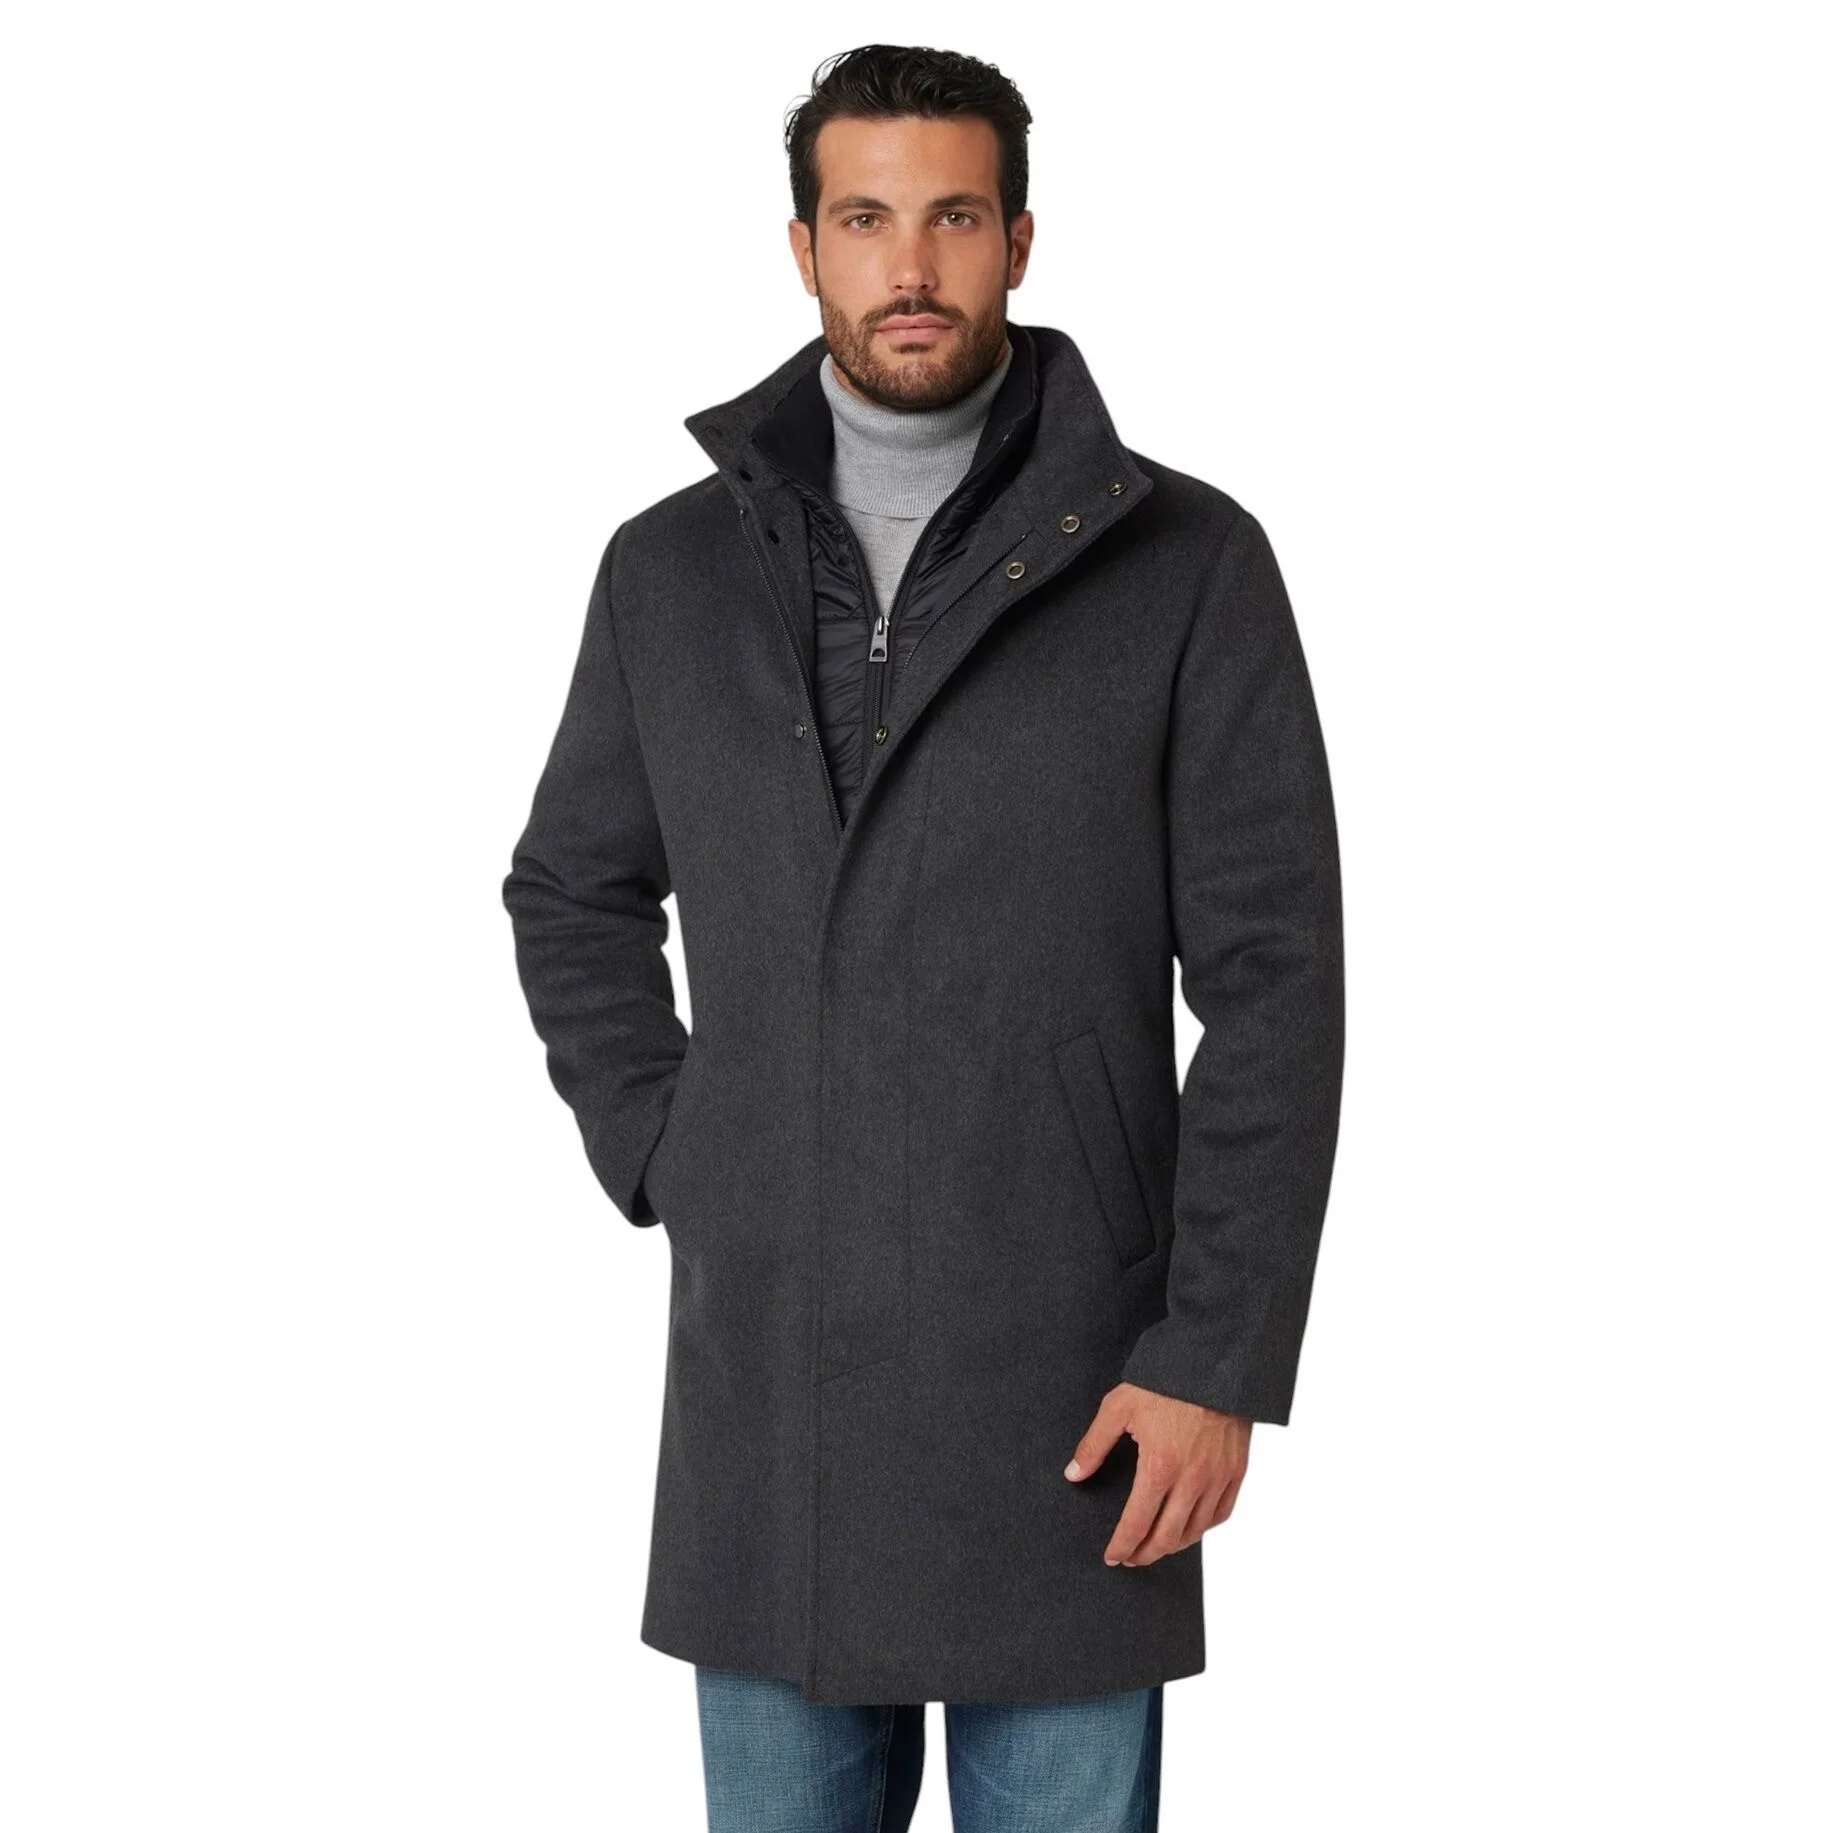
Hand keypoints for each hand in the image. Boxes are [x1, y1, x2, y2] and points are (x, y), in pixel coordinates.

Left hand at [1064, 1382, 1250, 1566]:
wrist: (1213, 1361)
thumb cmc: (1164, 1381)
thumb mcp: (1119, 1407)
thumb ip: (1094, 1445)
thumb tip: (1073, 1474)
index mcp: (1159, 1466)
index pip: (1137, 1523)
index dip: (1122, 1545)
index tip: (1112, 1556)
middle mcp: (1192, 1479)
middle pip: (1167, 1537)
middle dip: (1145, 1554)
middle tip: (1131, 1558)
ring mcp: (1218, 1477)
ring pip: (1196, 1530)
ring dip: (1173, 1546)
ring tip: (1156, 1546)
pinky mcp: (1237, 1470)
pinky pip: (1222, 1513)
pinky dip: (1204, 1528)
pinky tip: (1190, 1527)